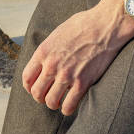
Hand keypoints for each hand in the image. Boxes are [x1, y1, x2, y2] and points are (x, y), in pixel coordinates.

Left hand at [22, 0, 133, 115]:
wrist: (106, 24)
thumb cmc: (85, 24)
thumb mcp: (59, 32)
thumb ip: (49, 48)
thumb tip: (45, 60)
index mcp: (44, 51)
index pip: (27, 77)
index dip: (29, 86)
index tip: (36, 88)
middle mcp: (52, 65)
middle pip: (37, 93)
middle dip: (41, 97)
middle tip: (48, 95)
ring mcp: (67, 75)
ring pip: (51, 102)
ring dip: (54, 104)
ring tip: (59, 100)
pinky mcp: (82, 82)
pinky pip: (68, 106)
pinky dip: (68, 109)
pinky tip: (70, 104)